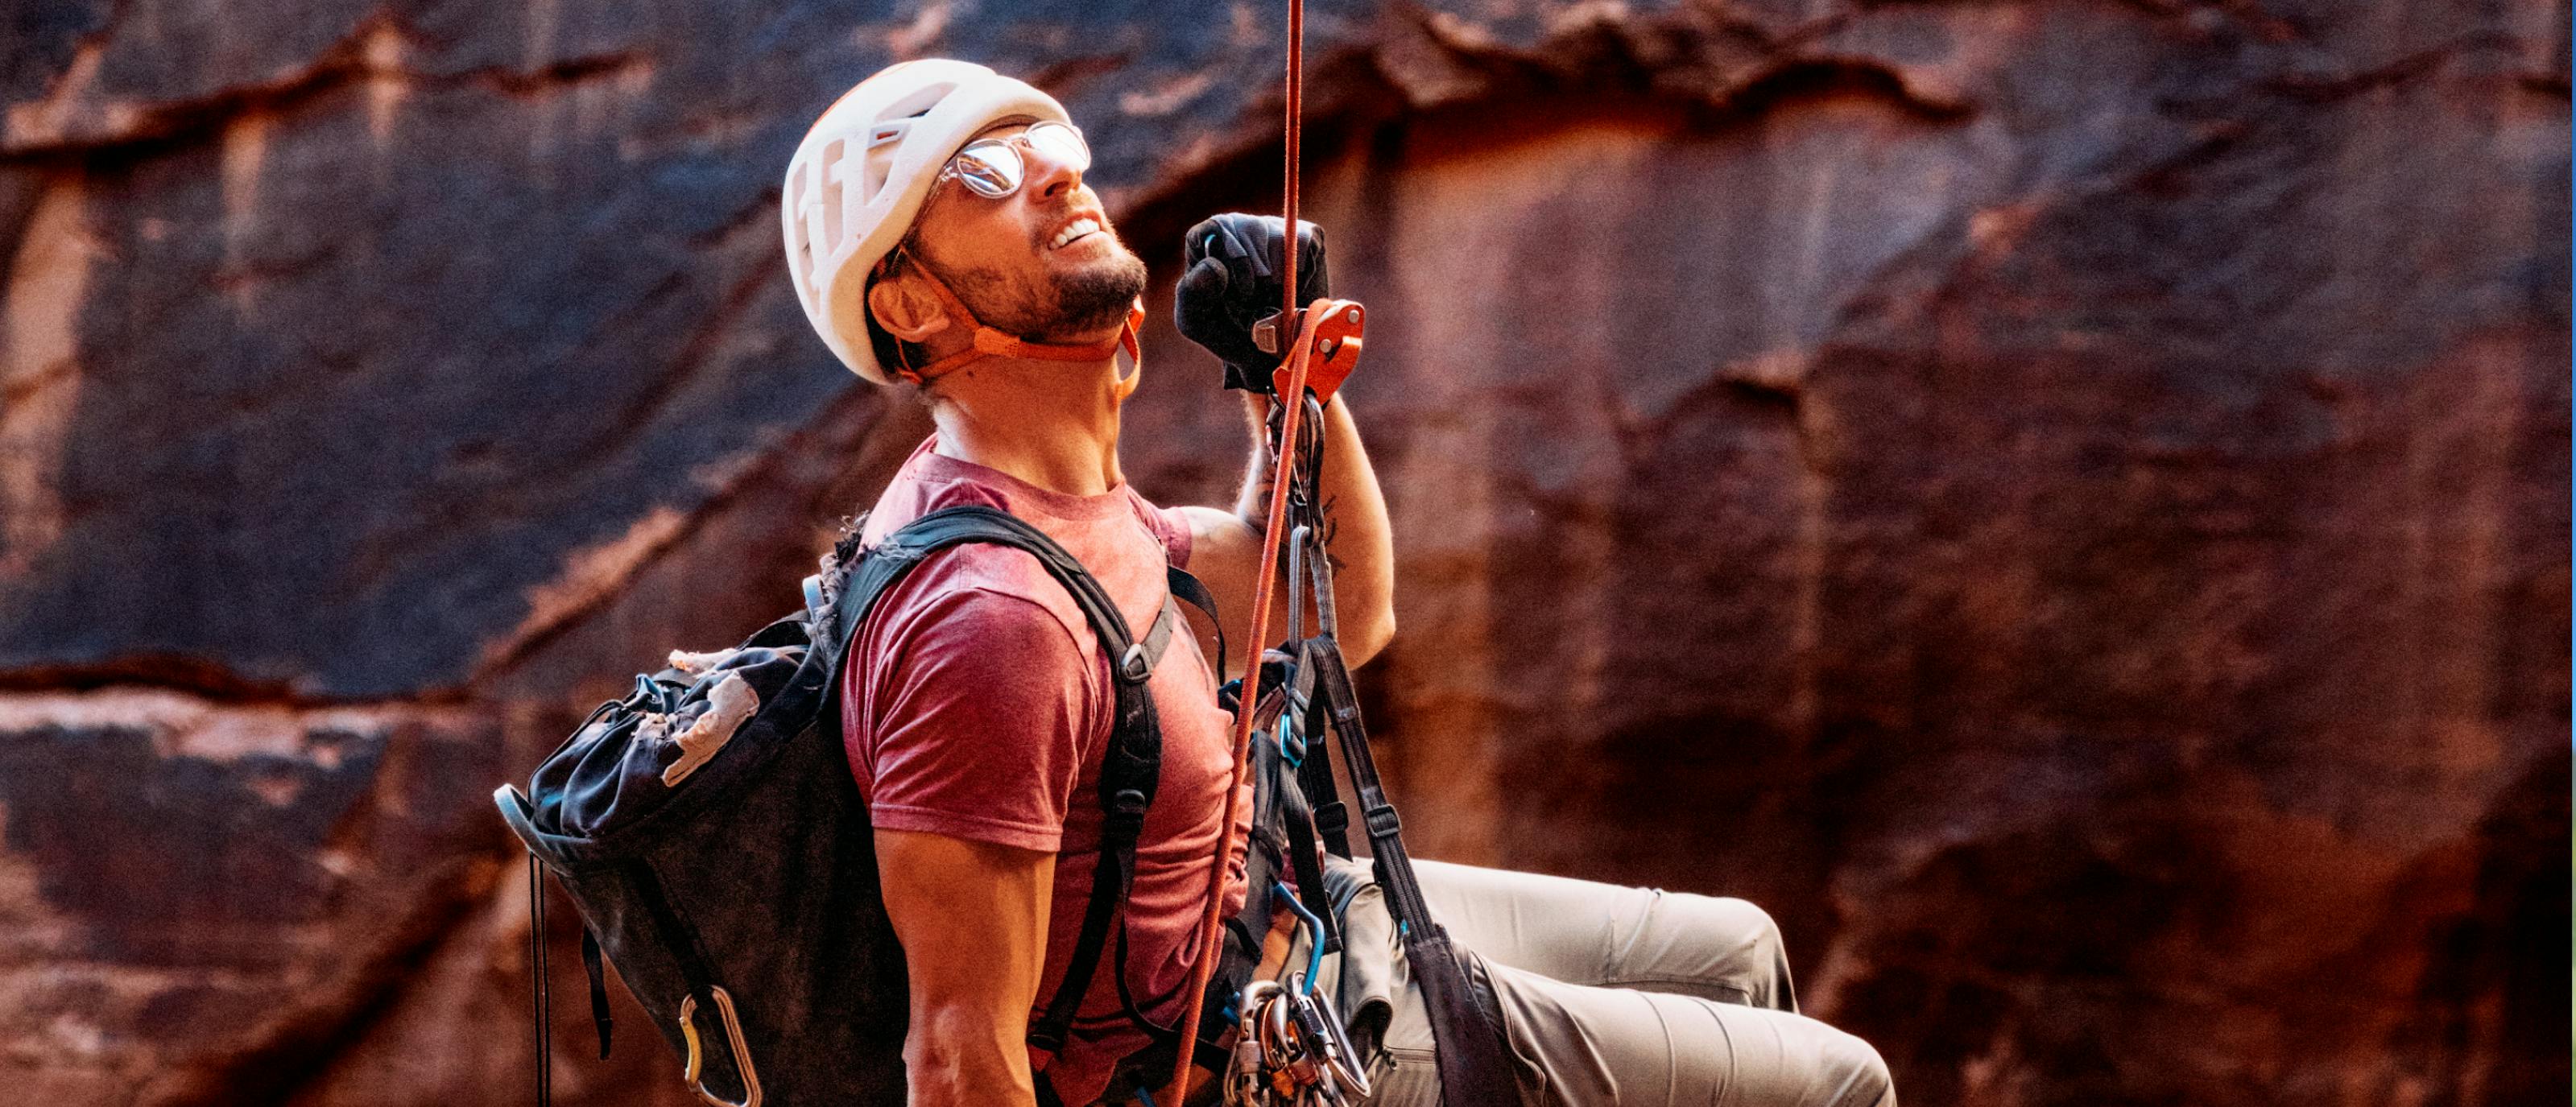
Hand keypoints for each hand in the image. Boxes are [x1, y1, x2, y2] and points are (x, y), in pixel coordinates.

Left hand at [1176, 213, 1329, 392]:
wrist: (1268, 353)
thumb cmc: (1226, 333)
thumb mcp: (1196, 322)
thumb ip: (1192, 294)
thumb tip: (1214, 265)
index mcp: (1206, 241)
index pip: (1217, 228)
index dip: (1233, 260)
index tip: (1242, 292)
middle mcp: (1240, 227)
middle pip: (1251, 228)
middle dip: (1258, 272)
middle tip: (1257, 301)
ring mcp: (1274, 228)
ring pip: (1280, 235)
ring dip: (1281, 275)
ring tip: (1273, 297)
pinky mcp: (1305, 235)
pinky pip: (1306, 242)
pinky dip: (1303, 273)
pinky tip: (1294, 289)